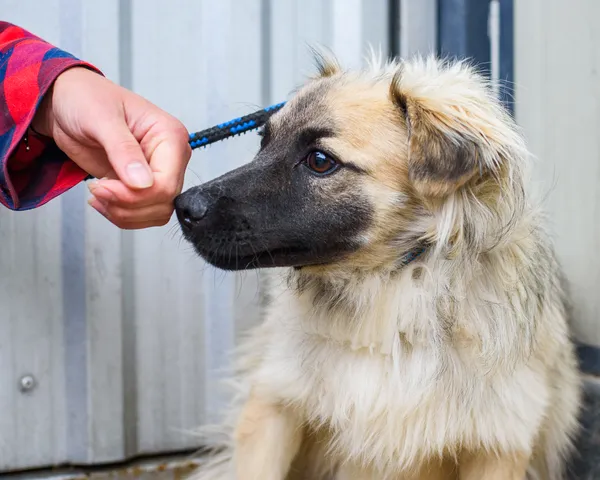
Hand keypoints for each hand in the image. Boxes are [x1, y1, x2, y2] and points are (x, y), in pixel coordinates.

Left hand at [32, 67, 191, 228]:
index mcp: (171, 136)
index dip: (137, 195)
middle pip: (163, 202)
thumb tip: (142, 182)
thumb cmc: (86, 98)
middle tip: (98, 190)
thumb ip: (123, 150)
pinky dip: (120, 214)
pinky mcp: (141, 186)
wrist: (67, 103)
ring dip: (124, 213)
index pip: (167, 183)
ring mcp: (157, 173)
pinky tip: (101, 198)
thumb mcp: (101, 119)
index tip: (105, 186)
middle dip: (128, 205)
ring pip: (156, 213)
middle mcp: (170, 157)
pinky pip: (142, 214)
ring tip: (98, 193)